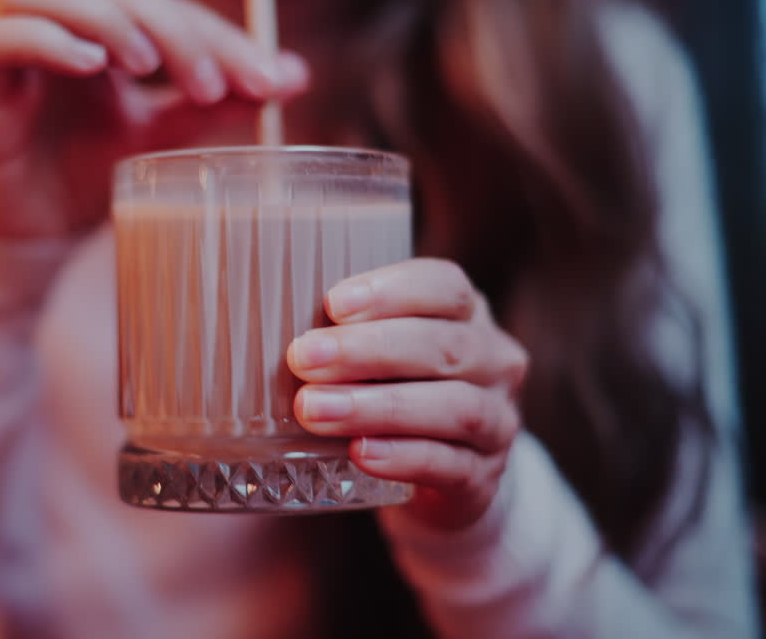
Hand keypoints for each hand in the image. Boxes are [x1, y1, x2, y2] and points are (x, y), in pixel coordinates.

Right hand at [0, 0, 308, 238]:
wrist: (39, 233)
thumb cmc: (95, 173)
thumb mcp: (168, 136)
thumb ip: (217, 101)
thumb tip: (296, 75)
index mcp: (102, 24)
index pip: (163, 3)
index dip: (218, 34)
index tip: (269, 81)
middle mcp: (53, 19)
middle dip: (169, 25)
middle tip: (211, 83)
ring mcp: (10, 42)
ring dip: (103, 17)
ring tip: (149, 65)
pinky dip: (43, 39)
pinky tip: (91, 67)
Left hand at [288, 259, 527, 531]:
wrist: (440, 479)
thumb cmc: (395, 393)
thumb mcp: (379, 354)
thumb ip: (345, 331)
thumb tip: (267, 315)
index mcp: (468, 314)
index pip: (444, 286)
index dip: (390, 292)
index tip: (332, 304)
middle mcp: (494, 361)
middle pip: (443, 345)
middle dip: (368, 350)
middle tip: (303, 358)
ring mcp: (497, 421)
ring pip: (452, 407)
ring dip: (376, 407)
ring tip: (314, 410)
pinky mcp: (483, 478)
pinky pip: (449, 465)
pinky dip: (401, 457)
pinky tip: (359, 454)